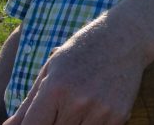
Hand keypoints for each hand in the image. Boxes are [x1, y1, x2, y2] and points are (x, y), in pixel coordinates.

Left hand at [4, 16, 148, 124]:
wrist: (125, 38)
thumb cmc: (82, 50)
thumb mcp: (51, 69)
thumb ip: (29, 103)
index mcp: (55, 87)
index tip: (34, 124)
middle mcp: (78, 101)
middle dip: (51, 123)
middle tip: (59, 109)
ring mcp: (100, 111)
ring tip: (74, 107)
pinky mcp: (119, 116)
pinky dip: (91, 124)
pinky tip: (92, 109)